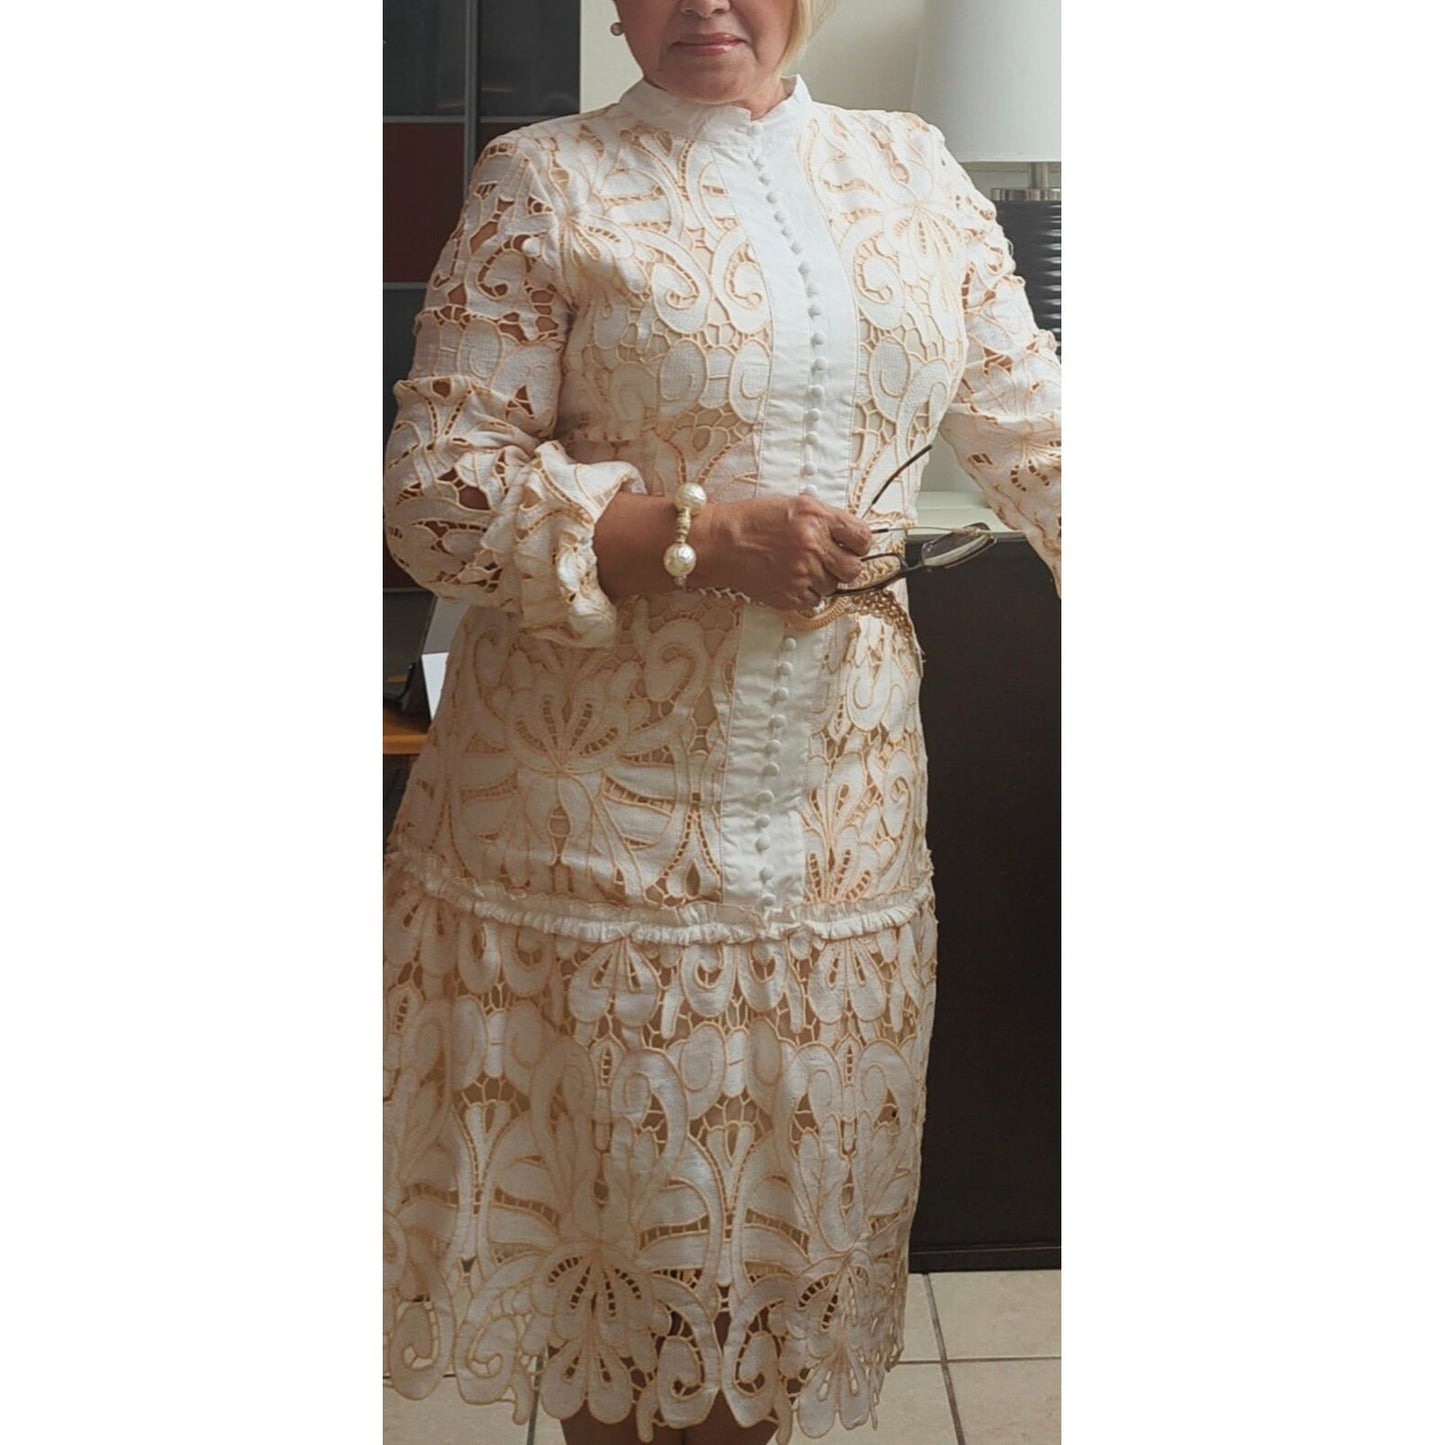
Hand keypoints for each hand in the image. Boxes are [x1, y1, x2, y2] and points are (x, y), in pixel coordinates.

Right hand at [694, 494, 873, 611]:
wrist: (720, 543)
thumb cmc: (753, 520)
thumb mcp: (795, 505)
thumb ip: (826, 519)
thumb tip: (852, 536)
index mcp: (817, 517)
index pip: (862, 538)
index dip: (859, 544)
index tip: (852, 546)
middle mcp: (812, 545)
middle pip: (853, 569)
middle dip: (845, 566)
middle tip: (830, 560)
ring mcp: (802, 573)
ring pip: (833, 587)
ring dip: (822, 579)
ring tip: (800, 566)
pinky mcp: (790, 595)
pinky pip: (814, 601)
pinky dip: (807, 593)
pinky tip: (790, 578)